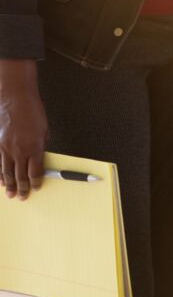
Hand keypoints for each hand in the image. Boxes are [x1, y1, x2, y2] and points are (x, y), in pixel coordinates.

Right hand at [0, 60, 47, 200]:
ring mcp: (5, 148)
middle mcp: (19, 150)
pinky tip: (0, 180)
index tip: (36, 187)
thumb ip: (41, 147)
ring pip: (6, 171)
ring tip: (10, 193)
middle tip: (22, 197)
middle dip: (22, 187)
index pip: (35, 172)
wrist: (16, 99)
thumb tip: (39, 159)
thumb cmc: (34, 112)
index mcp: (35, 148)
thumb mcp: (45, 131)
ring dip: (8, 184)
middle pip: (20, 175)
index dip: (36, 182)